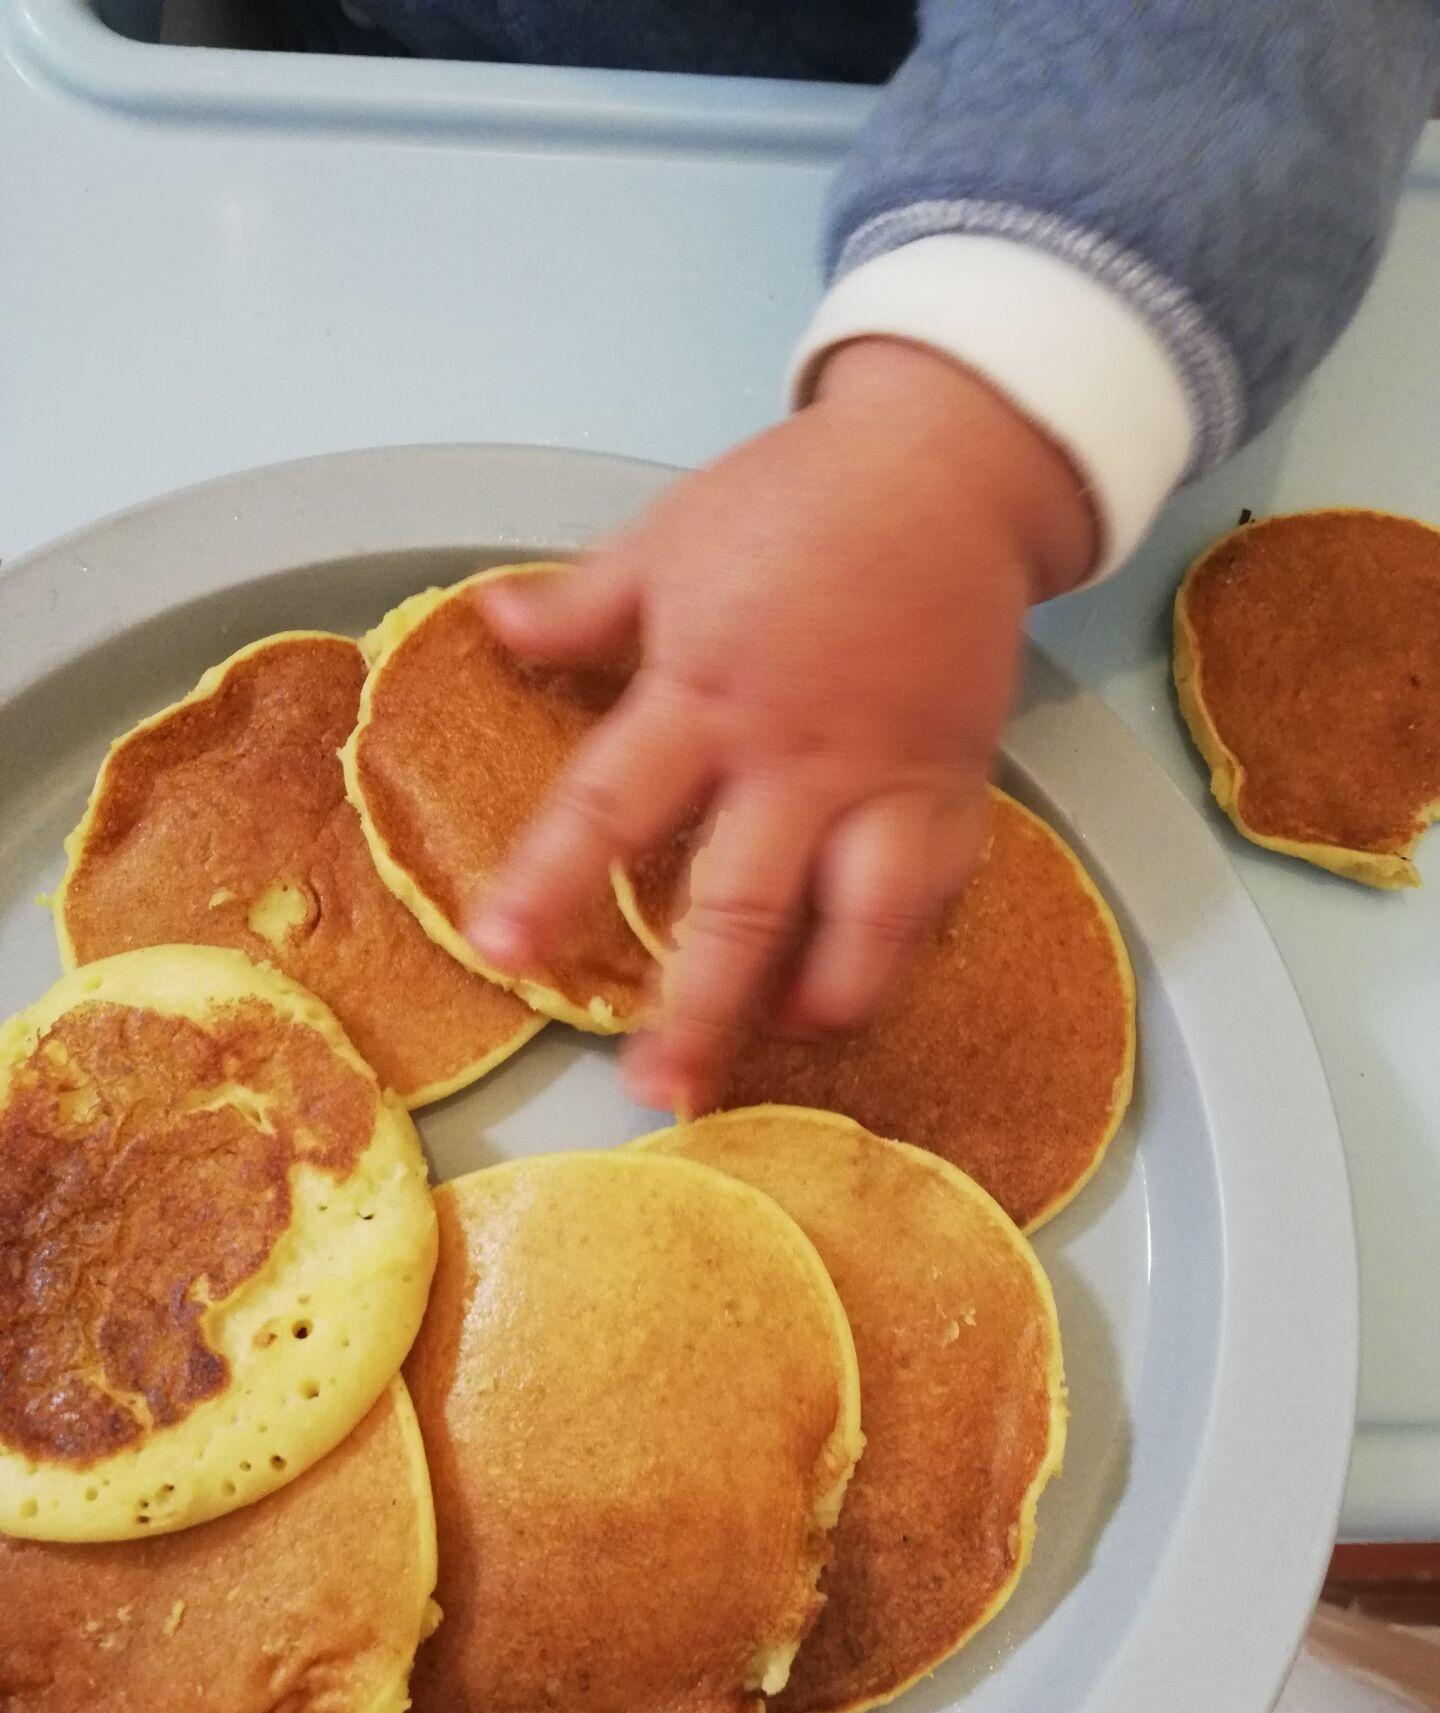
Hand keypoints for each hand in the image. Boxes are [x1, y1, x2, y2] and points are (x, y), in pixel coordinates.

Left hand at [468, 339, 1094, 1110]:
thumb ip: (582, 602)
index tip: (502, 953)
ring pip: (858, 929)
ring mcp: (885, 784)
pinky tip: (857, 981)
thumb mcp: (670, 535)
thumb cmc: (801, 498)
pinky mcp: (956, 792)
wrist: (952, 471)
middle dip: (697, 1010)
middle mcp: (796, 759)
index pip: (609, 809)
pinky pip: (931, 899)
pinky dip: (894, 951)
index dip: (549, 888)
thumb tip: (487, 625)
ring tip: (778, 1047)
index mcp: (705, 694)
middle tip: (658, 1089)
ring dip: (817, 1003)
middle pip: (739, 910)